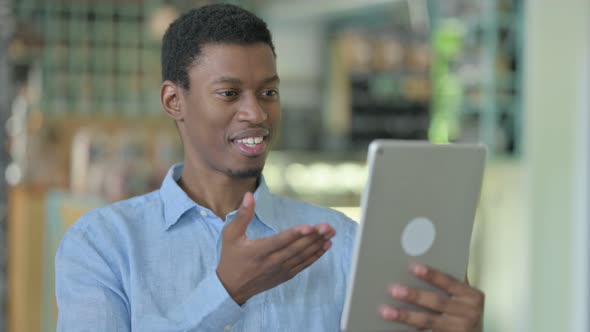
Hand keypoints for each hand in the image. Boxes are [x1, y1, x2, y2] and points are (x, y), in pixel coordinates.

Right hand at [216, 192, 335, 304]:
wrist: (231, 288)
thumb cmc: (231, 258)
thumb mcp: (230, 235)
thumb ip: (242, 215)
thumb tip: (249, 196)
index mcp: (258, 251)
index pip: (280, 241)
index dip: (295, 234)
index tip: (309, 227)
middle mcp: (271, 262)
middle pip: (296, 248)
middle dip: (313, 237)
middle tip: (328, 226)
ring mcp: (280, 270)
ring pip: (302, 256)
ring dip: (318, 244)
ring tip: (331, 233)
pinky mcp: (285, 276)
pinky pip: (303, 265)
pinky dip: (316, 256)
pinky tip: (325, 246)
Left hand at [379, 264, 483, 331]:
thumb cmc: (465, 312)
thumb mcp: (463, 298)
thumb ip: (447, 286)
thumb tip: (415, 268)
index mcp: (472, 297)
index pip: (449, 282)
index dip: (432, 275)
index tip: (413, 267)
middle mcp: (467, 313)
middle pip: (437, 302)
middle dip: (414, 295)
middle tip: (393, 290)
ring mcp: (459, 329)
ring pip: (429, 321)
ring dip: (406, 316)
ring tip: (386, 311)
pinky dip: (410, 331)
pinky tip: (395, 329)